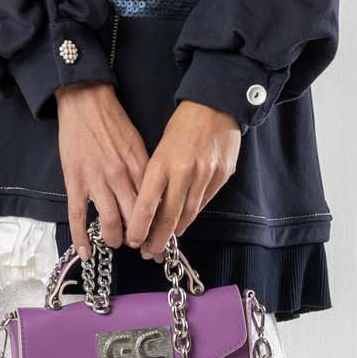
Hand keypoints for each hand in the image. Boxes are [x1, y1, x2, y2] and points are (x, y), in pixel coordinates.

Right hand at [56, 83, 149, 260]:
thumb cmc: (114, 122)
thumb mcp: (138, 144)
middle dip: (140, 238)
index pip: (154, 205)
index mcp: (140, 167)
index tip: (161, 238)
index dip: (159, 226)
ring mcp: (96, 180)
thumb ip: (145, 171)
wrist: (86, 102)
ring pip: (110, 221)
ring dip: (115, 239)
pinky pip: (78, 216)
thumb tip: (153, 196)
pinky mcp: (75, 181)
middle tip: (140, 246)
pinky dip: (81, 238)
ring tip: (116, 243)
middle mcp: (121, 177)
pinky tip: (85, 252)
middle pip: (136, 218)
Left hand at [125, 100, 240, 258]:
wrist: (215, 105)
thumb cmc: (182, 125)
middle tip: (148, 252)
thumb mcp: (160, 148)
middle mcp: (184, 172)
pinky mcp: (222, 176)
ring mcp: (206, 175)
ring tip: (165, 242)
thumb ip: (155, 177)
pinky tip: (184, 222)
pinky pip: (204, 202)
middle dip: (157, 239)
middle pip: (169, 217)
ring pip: (188, 213)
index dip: (140, 228)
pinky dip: (192, 214)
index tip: (133, 241)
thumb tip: (148, 208)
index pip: (147, 205)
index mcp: (162, 163)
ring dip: (175, 231)